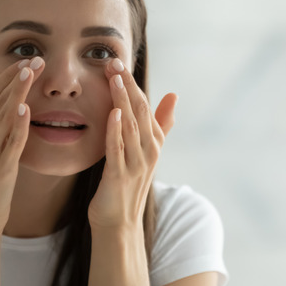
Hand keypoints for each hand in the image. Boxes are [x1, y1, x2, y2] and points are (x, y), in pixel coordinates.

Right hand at [0, 58, 44, 230]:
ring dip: (19, 93)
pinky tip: (25, 108)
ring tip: (33, 72)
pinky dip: (18, 125)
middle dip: (18, 79)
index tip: (23, 61)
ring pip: (5, 117)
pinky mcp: (1, 168)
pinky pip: (11, 142)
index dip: (5, 78)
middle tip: (37, 59)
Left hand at [88, 58, 176, 229]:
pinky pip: (118, 149)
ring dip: (122, 101)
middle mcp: (148, 150)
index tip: (118, 62)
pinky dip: (116, 130)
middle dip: (127, 85)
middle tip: (113, 62)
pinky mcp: (120, 176)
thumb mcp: (145, 151)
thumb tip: (174, 95)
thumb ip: (160, 124)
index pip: (144, 106)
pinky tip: (112, 113)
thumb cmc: (127, 185)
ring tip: (114, 78)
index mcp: (153, 142)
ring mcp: (136, 163)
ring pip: (130, 126)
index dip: (132, 83)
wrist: (118, 223)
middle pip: (139, 111)